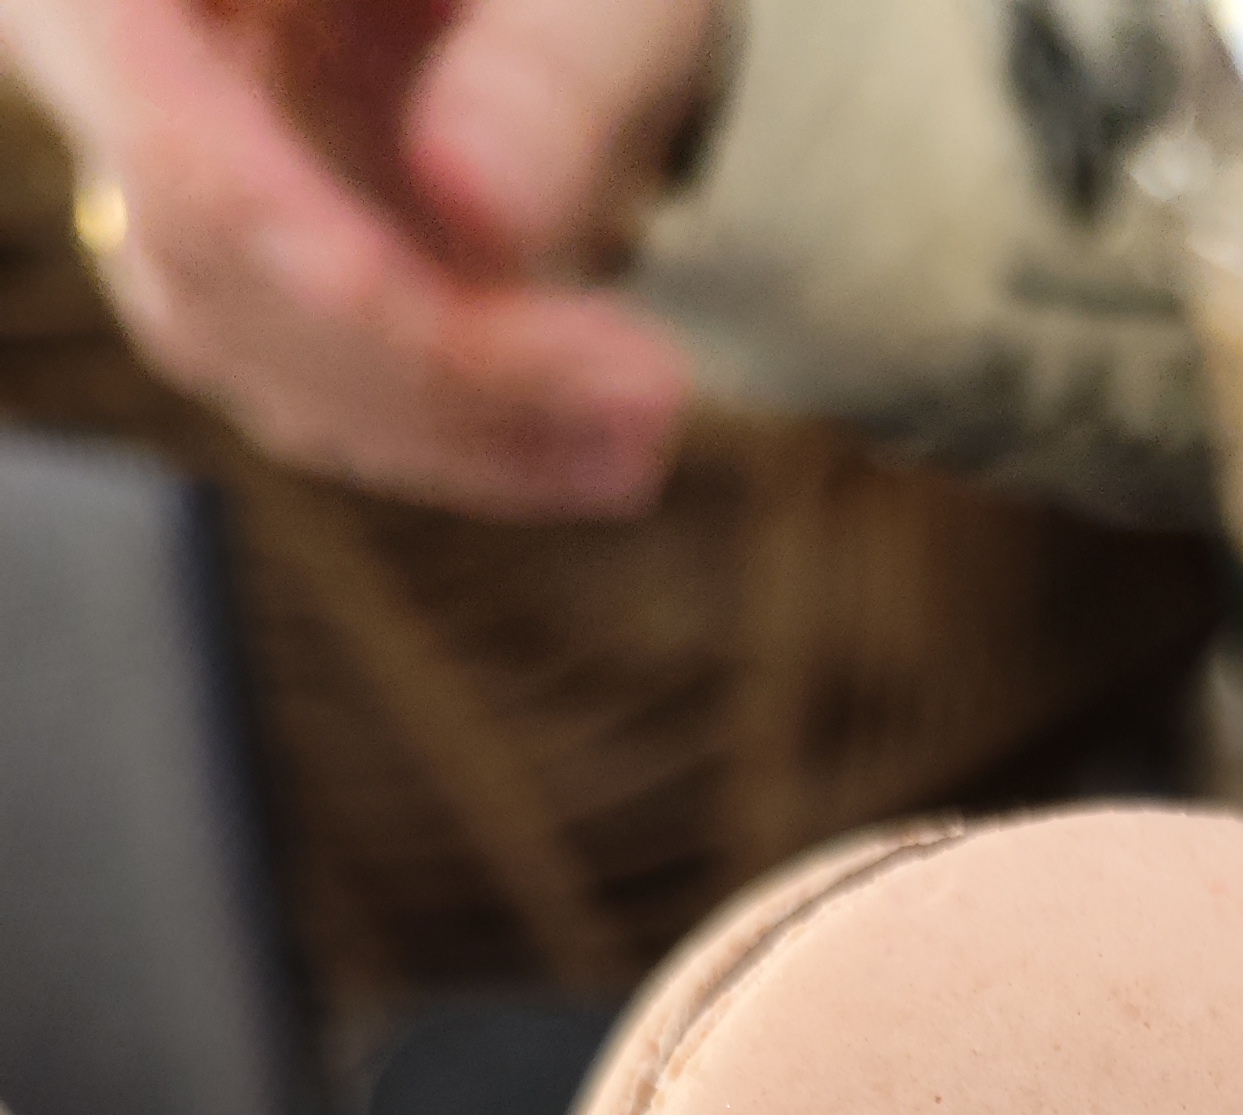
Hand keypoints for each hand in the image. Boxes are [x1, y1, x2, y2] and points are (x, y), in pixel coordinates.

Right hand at [6, 0, 716, 517]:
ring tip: (647, 427)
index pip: (180, 158)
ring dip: (461, 434)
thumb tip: (475, 212)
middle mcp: (113, 60)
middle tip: (647, 396)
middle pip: (218, 283)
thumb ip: (547, 63)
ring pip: (264, 368)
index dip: (332, 280)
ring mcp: (172, 174)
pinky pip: (320, 395)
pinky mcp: (253, 272)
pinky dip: (464, 438)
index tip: (511, 349)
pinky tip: (607, 445)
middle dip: (434, 377)